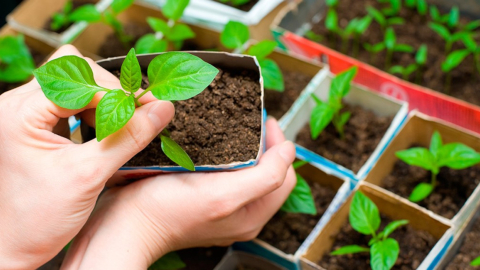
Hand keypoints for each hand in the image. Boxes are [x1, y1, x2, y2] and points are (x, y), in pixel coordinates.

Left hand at [0, 45, 174, 268]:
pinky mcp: (35, 128)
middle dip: (111, 91)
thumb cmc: (37, 218)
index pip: (80, 79)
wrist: (12, 248)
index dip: (118, 91)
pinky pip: (70, 104)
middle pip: (75, 73)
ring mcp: (25, 116)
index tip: (149, 107)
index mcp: (20, 113)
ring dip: (104, 102)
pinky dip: (94, 113)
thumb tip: (162, 110)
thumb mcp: (89, 176)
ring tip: (122, 125)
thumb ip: (128, 138)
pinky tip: (105, 132)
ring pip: (74, 86)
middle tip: (138, 114)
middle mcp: (17, 107)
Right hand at [61, 119, 295, 269]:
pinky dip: (224, 152)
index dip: (278, 144)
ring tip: (231, 124)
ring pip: (246, 168)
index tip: (263, 120)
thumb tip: (289, 151)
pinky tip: (210, 139)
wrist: (124, 225)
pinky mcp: (203, 198)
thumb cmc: (168, 212)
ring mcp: (221, 206)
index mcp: (254, 214)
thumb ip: (266, 177)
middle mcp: (241, 213)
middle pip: (267, 170)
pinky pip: (224, 171)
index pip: (285, 173)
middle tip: (247, 118)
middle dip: (262, 141)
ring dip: (243, 144)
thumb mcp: (224, 196)